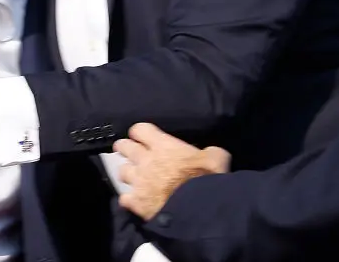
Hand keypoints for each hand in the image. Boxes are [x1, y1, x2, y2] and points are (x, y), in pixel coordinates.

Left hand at [114, 123, 231, 220]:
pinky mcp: (136, 202)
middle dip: (126, 148)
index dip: (140, 133)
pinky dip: (129, 199)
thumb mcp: (216, 158)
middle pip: (123, 146)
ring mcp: (138, 181)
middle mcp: (145, 160)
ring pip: (121, 171)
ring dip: (128, 173)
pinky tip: (135, 201)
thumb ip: (209, 152)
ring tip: (135, 178)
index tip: (144, 137)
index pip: (140, 129)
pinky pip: (124, 198)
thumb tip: (211, 154)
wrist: (199, 209)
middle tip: (131, 152)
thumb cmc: (207, 178)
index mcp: (163, 145)